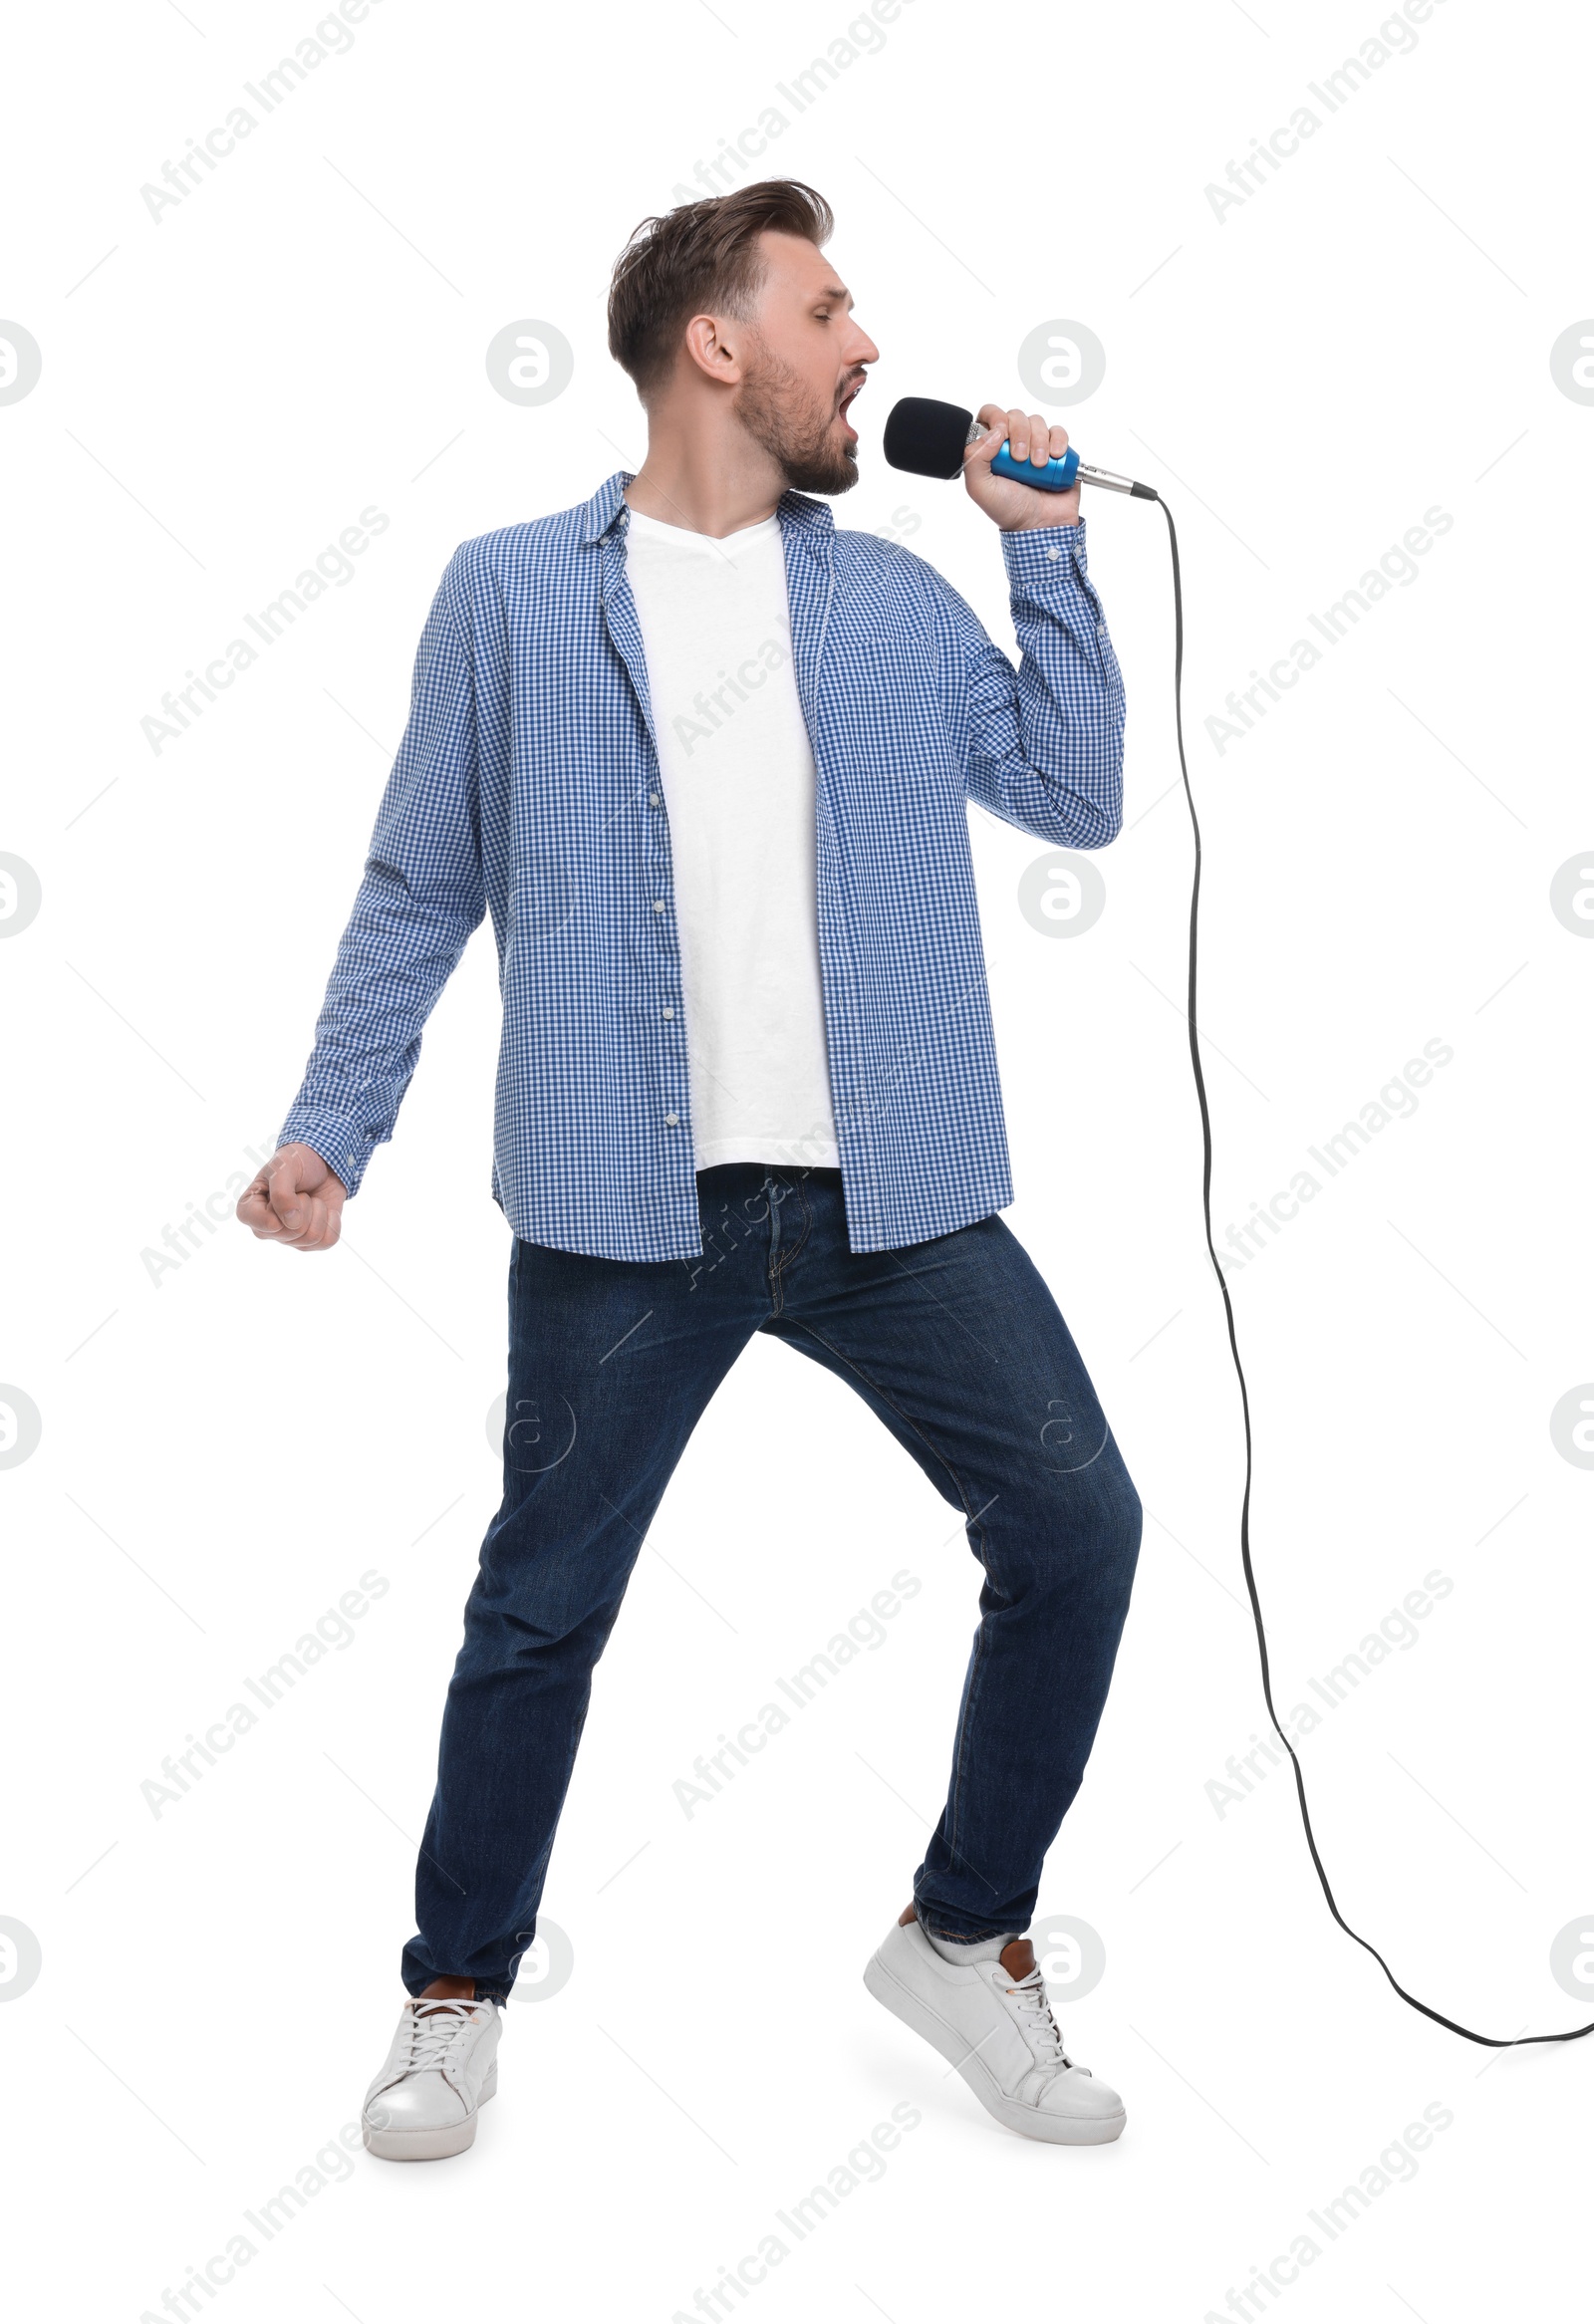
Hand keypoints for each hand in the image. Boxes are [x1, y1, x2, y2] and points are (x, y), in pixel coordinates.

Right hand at [236, 1142, 346, 1252]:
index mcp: (249, 1211)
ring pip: (310, 1238)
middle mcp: (266, 1229)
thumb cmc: (297, 1161)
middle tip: (301, 1191)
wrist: (324, 1163)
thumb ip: (281, 1194)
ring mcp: (289, 1237)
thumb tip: (293, 1224)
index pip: (262, 1227)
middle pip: (291, 1233)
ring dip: (319, 1211)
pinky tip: (328, 1210)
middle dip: (304, 1205)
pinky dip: (333, 1222)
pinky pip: (327, 1242)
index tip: (284, 1189)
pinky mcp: (311, 1240)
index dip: (280, 1210)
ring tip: (313, 1199)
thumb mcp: (284, 1167)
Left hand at [962, 402, 1080, 530]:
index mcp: (991, 448)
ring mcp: (1036, 445)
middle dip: (1020, 433)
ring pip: (1037, 422)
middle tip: (1021, 459)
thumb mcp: (980, 488)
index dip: (996, 417)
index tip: (1003, 435)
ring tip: (1039, 465)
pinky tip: (1055, 456)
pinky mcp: (1057, 450)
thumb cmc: (1008, 509)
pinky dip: (1058, 441)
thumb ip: (974, 458)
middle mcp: (1013, 443)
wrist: (1040, 524)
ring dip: (1039, 441)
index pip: (990, 415)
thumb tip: (994, 432)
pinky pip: (1059, 432)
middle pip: (1016, 416)